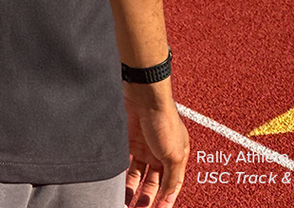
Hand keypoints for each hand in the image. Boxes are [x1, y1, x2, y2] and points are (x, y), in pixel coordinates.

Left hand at [123, 91, 188, 207]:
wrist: (143, 95)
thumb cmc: (164, 120)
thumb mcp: (175, 154)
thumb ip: (173, 177)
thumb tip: (169, 196)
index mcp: (176, 156)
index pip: (171, 185)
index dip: (165, 200)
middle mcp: (160, 152)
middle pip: (153, 182)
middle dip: (146, 198)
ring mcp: (144, 146)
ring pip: (137, 175)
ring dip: (132, 189)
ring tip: (124, 202)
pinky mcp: (129, 140)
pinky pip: (125, 162)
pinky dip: (122, 174)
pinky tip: (117, 185)